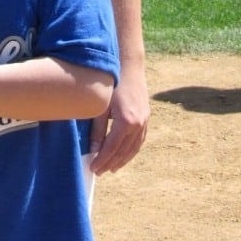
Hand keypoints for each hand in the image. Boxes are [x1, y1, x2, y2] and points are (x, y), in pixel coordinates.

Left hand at [88, 60, 149, 174]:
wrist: (130, 68)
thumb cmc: (112, 85)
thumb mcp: (101, 107)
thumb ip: (97, 130)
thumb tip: (93, 150)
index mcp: (126, 121)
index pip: (112, 148)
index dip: (102, 160)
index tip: (93, 168)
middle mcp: (138, 124)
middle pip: (123, 151)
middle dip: (110, 163)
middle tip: (99, 171)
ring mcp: (144, 122)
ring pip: (133, 148)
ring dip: (122, 160)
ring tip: (111, 168)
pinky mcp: (146, 118)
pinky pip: (139, 140)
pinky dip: (131, 150)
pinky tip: (124, 155)